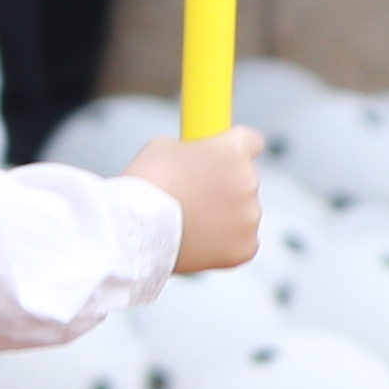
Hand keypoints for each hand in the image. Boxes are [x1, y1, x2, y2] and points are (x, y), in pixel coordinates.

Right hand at [127, 126, 265, 273]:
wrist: (136, 228)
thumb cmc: (146, 184)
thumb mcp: (165, 147)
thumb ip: (192, 150)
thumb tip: (195, 160)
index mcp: (233, 151)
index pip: (252, 141)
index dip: (235, 149)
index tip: (224, 158)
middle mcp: (249, 181)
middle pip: (244, 181)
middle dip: (224, 187)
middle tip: (194, 198)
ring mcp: (249, 217)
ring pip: (243, 214)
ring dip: (225, 216)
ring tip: (189, 223)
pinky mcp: (245, 247)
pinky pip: (241, 242)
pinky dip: (224, 244)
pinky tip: (200, 243)